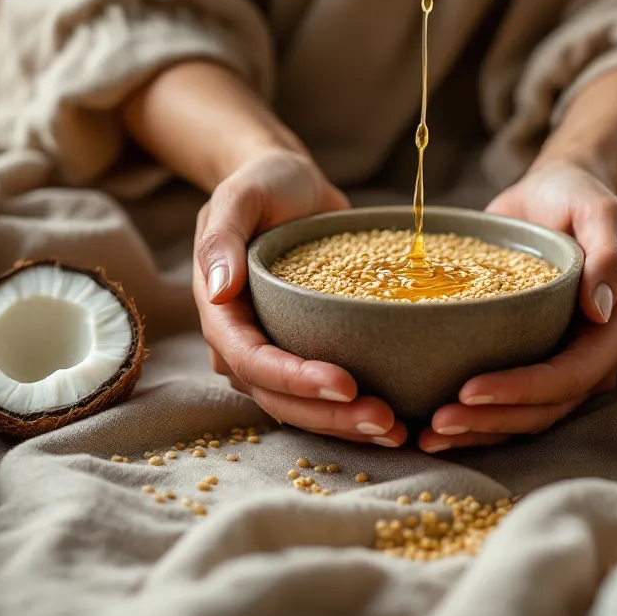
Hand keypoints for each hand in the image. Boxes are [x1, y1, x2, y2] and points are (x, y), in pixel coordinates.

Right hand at [194, 149, 408, 447]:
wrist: (290, 185)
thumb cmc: (265, 184)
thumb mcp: (241, 195)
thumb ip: (223, 238)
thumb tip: (219, 291)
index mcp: (220, 312)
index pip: (251, 360)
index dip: (295, 379)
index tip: (345, 384)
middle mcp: (242, 343)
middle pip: (278, 397)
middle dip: (329, 415)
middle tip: (385, 421)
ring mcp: (273, 352)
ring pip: (301, 407)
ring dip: (345, 424)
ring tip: (397, 431)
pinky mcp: (304, 352)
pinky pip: (323, 394)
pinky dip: (353, 410)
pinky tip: (398, 419)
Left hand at [418, 161, 616, 451]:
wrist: (553, 196)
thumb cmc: (575, 198)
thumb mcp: (599, 210)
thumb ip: (608, 254)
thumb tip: (599, 308)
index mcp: (613, 329)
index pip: (571, 375)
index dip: (523, 389)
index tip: (470, 389)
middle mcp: (590, 358)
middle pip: (544, 408)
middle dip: (491, 421)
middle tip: (436, 423)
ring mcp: (560, 365)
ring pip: (525, 418)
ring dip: (478, 431)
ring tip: (428, 436)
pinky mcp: (530, 363)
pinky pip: (507, 405)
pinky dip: (473, 419)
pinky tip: (430, 428)